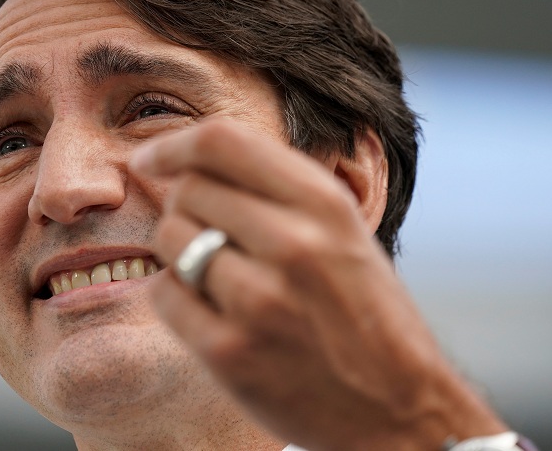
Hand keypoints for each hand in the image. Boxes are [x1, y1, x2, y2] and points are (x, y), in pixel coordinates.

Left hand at [130, 120, 504, 450]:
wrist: (401, 411)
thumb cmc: (367, 315)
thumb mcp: (345, 233)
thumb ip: (280, 191)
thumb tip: (195, 162)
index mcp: (326, 204)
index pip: (221, 141)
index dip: (172, 144)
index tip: (150, 159)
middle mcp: (295, 244)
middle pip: (188, 190)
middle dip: (185, 207)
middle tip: (207, 235)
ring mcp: (261, 300)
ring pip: (170, 239)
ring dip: (180, 252)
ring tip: (216, 275)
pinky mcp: (231, 352)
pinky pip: (165, 293)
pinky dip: (177, 296)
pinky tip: (209, 309)